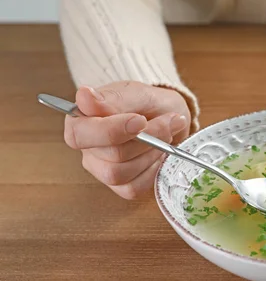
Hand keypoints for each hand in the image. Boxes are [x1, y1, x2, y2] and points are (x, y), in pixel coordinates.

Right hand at [64, 81, 190, 198]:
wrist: (170, 117)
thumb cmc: (147, 104)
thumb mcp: (136, 93)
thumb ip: (112, 98)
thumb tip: (84, 96)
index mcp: (81, 120)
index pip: (80, 134)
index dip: (111, 130)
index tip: (140, 120)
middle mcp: (87, 148)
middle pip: (110, 155)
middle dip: (147, 138)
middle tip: (168, 121)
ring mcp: (101, 169)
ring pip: (121, 173)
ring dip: (152, 153)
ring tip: (166, 135)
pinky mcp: (120, 186)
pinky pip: (133, 187)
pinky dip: (153, 170)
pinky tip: (159, 154)